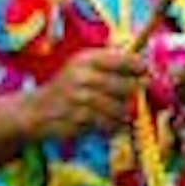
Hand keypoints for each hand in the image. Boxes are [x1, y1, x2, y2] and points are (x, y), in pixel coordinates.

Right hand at [21, 47, 149, 143]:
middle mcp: (82, 76)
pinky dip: (112, 126)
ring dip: (122, 113)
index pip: (125, 60)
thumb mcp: (84, 67)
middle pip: (127, 87)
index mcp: (86, 59)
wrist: (36, 110)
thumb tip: (148, 68)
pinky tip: (103, 122)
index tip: (145, 72)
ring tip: (111, 111)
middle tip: (127, 96)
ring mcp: (80, 98)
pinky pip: (110, 124)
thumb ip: (113, 64)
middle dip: (132, 94)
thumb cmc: (69, 87)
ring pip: (121, 109)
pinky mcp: (79, 118)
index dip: (140, 67)